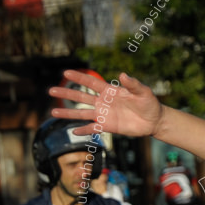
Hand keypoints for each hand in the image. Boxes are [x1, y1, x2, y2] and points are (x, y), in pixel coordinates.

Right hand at [48, 71, 163, 138]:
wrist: (154, 120)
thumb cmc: (149, 103)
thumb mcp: (143, 92)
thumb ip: (133, 84)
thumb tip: (123, 74)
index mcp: (110, 91)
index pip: (91, 83)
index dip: (79, 78)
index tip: (66, 73)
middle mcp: (103, 102)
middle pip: (81, 97)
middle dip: (66, 94)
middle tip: (51, 90)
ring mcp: (104, 115)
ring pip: (82, 114)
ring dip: (68, 114)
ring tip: (53, 113)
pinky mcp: (108, 126)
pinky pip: (93, 128)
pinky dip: (84, 130)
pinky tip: (73, 132)